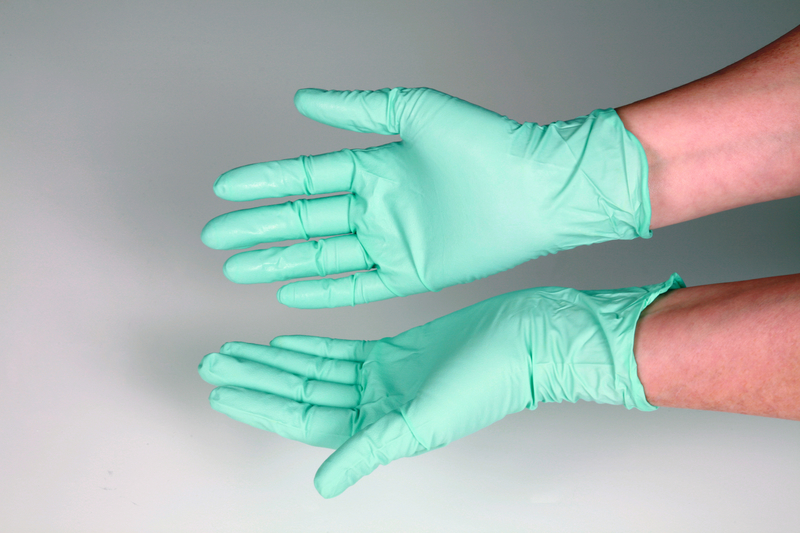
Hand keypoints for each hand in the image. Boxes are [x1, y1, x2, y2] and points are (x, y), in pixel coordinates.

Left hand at [198, 275, 680, 496]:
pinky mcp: (393, 351)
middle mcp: (374, 406)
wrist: (525, 340)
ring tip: (236, 349)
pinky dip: (308, 345)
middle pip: (300, 392)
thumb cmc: (487, 383)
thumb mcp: (424, 422)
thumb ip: (370, 449)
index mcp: (378, 428)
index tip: (222, 390)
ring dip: (275, 360)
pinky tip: (283, 340)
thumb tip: (324, 484)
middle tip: (213, 363)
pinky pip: (338, 350)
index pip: (303, 418)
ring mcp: (381, 377)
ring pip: (314, 369)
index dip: (260, 404)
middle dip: (256, 378)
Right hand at [201, 88, 651, 307]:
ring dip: (279, 260)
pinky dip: (324, 289)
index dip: (264, 183)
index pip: (306, 177)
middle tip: (217, 237)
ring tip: (239, 267)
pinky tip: (290, 290)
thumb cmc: (487, 145)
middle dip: (259, 228)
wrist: (537, 189)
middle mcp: (377, 206)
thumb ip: (358, 110)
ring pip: (322, 254)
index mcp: (375, 166)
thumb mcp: (416, 112)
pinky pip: (357, 285)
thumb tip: (304, 100)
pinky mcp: (411, 273)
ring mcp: (391, 241)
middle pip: (304, 220)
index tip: (225, 188)